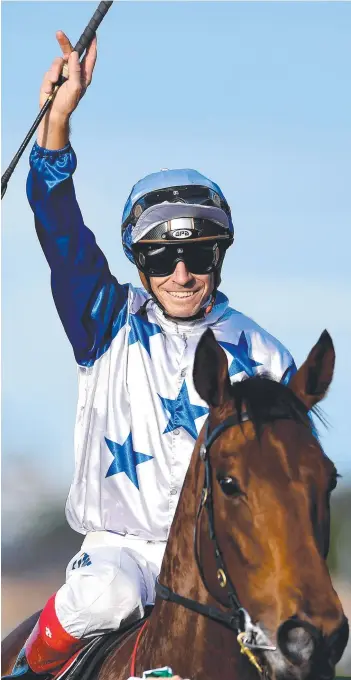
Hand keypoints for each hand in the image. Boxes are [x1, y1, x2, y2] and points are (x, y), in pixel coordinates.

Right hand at [38, 30, 96, 148]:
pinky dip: (48, 80)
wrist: (53, 113)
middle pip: (71, 52)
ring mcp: (63, 72)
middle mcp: (74, 71)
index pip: (89, 57)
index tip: (93, 34)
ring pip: (58, 61)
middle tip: (59, 33)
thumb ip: (75, 70)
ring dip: (54, 73)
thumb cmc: (68, 103)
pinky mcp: (52, 75)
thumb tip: (74, 54)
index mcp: (84, 74)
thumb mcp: (75, 87)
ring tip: (54, 85)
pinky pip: (49, 70)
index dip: (91, 45)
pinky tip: (50, 90)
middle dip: (64, 43)